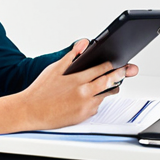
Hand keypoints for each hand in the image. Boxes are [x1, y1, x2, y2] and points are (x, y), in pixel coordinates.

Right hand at [20, 39, 138, 130]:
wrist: (30, 111)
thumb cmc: (40, 90)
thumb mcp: (55, 68)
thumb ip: (72, 55)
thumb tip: (84, 43)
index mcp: (78, 79)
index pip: (103, 69)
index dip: (113, 65)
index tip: (120, 62)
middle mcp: (84, 93)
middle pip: (110, 82)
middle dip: (121, 74)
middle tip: (129, 70)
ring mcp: (85, 106)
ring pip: (106, 95)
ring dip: (110, 88)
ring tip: (113, 82)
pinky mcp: (84, 116)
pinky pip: (97, 106)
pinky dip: (96, 100)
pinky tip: (90, 96)